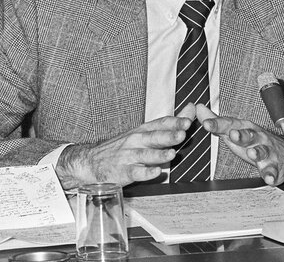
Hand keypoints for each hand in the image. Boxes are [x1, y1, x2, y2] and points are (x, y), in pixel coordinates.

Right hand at [55, 110, 193, 187]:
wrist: (92, 162)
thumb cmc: (123, 147)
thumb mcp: (144, 132)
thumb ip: (171, 123)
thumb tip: (191, 108)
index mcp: (143, 131)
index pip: (160, 123)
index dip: (174, 122)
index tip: (187, 121)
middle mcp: (136, 141)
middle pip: (154, 137)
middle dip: (168, 135)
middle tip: (182, 134)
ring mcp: (129, 156)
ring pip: (146, 155)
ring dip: (159, 154)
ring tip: (172, 154)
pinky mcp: (123, 172)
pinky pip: (135, 173)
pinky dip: (146, 173)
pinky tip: (155, 172)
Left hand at [196, 104, 283, 185]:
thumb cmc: (255, 141)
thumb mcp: (235, 130)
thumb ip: (217, 123)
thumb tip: (198, 109)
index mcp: (244, 129)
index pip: (230, 124)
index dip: (218, 124)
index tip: (206, 124)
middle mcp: (256, 138)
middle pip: (249, 135)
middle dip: (242, 134)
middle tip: (234, 134)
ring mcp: (267, 152)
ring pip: (262, 151)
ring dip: (257, 153)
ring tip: (252, 154)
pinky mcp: (275, 166)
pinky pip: (273, 171)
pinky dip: (271, 174)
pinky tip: (269, 178)